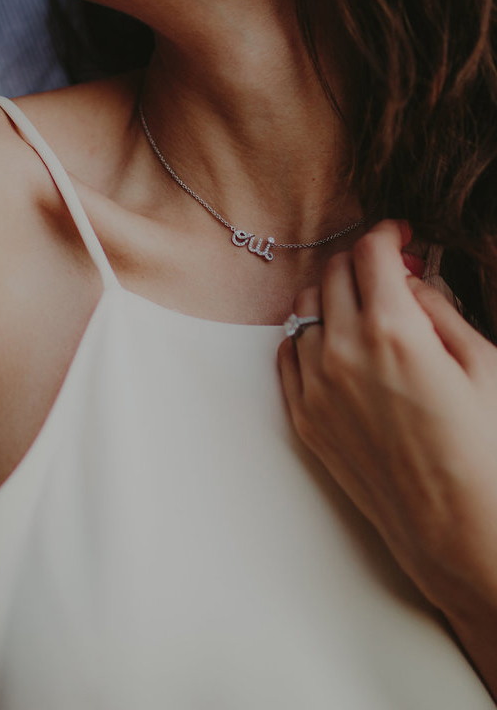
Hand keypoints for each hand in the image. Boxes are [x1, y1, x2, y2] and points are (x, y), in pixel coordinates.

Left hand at [278, 220, 496, 691]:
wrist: (459, 532)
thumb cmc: (487, 451)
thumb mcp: (485, 365)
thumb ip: (439, 309)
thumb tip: (410, 278)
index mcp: (392, 331)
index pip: (369, 252)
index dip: (386, 232)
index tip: (400, 234)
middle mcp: (341, 351)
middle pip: (333, 272)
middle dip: (361, 260)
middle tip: (389, 269)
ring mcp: (314, 385)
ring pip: (305, 308)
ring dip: (333, 294)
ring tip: (366, 306)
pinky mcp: (303, 416)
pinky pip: (287, 352)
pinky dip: (308, 334)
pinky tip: (337, 341)